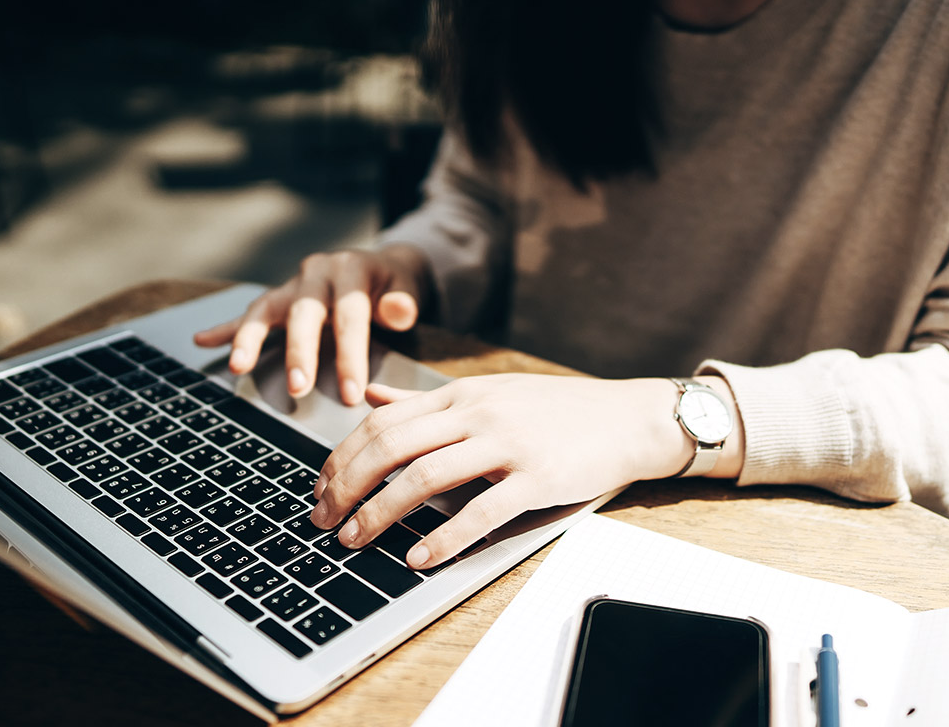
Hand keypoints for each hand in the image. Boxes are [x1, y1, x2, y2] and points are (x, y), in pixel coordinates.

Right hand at [192, 244, 432, 404]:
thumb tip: (398, 311)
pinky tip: (202, 341)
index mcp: (351, 268)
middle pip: (304, 312)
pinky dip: (227, 328)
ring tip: (237, 366)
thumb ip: (404, 301)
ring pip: (266, 309)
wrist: (383, 266)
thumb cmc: (395, 285)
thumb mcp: (409, 287)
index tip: (351, 392)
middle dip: (301, 352)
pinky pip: (250, 313)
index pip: (349, 315)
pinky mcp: (280, 298)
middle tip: (299, 389)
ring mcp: (294, 284)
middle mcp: (317, 272)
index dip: (350, 355)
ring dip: (250, 339)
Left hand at [308, 374, 694, 568]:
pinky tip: (419, 557)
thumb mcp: (488, 392)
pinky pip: (482, 510)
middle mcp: (478, 413)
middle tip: (324, 520)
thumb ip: (426, 400)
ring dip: (382, 511)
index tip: (320, 489)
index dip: (342, 457)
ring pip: (426, 475)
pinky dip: (444, 536)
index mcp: (461, 395)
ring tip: (356, 540)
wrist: (628, 417)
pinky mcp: (538, 478)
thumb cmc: (558, 411)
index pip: (383, 420)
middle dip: (348, 486)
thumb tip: (371, 396)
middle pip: (393, 445)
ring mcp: (509, 444)